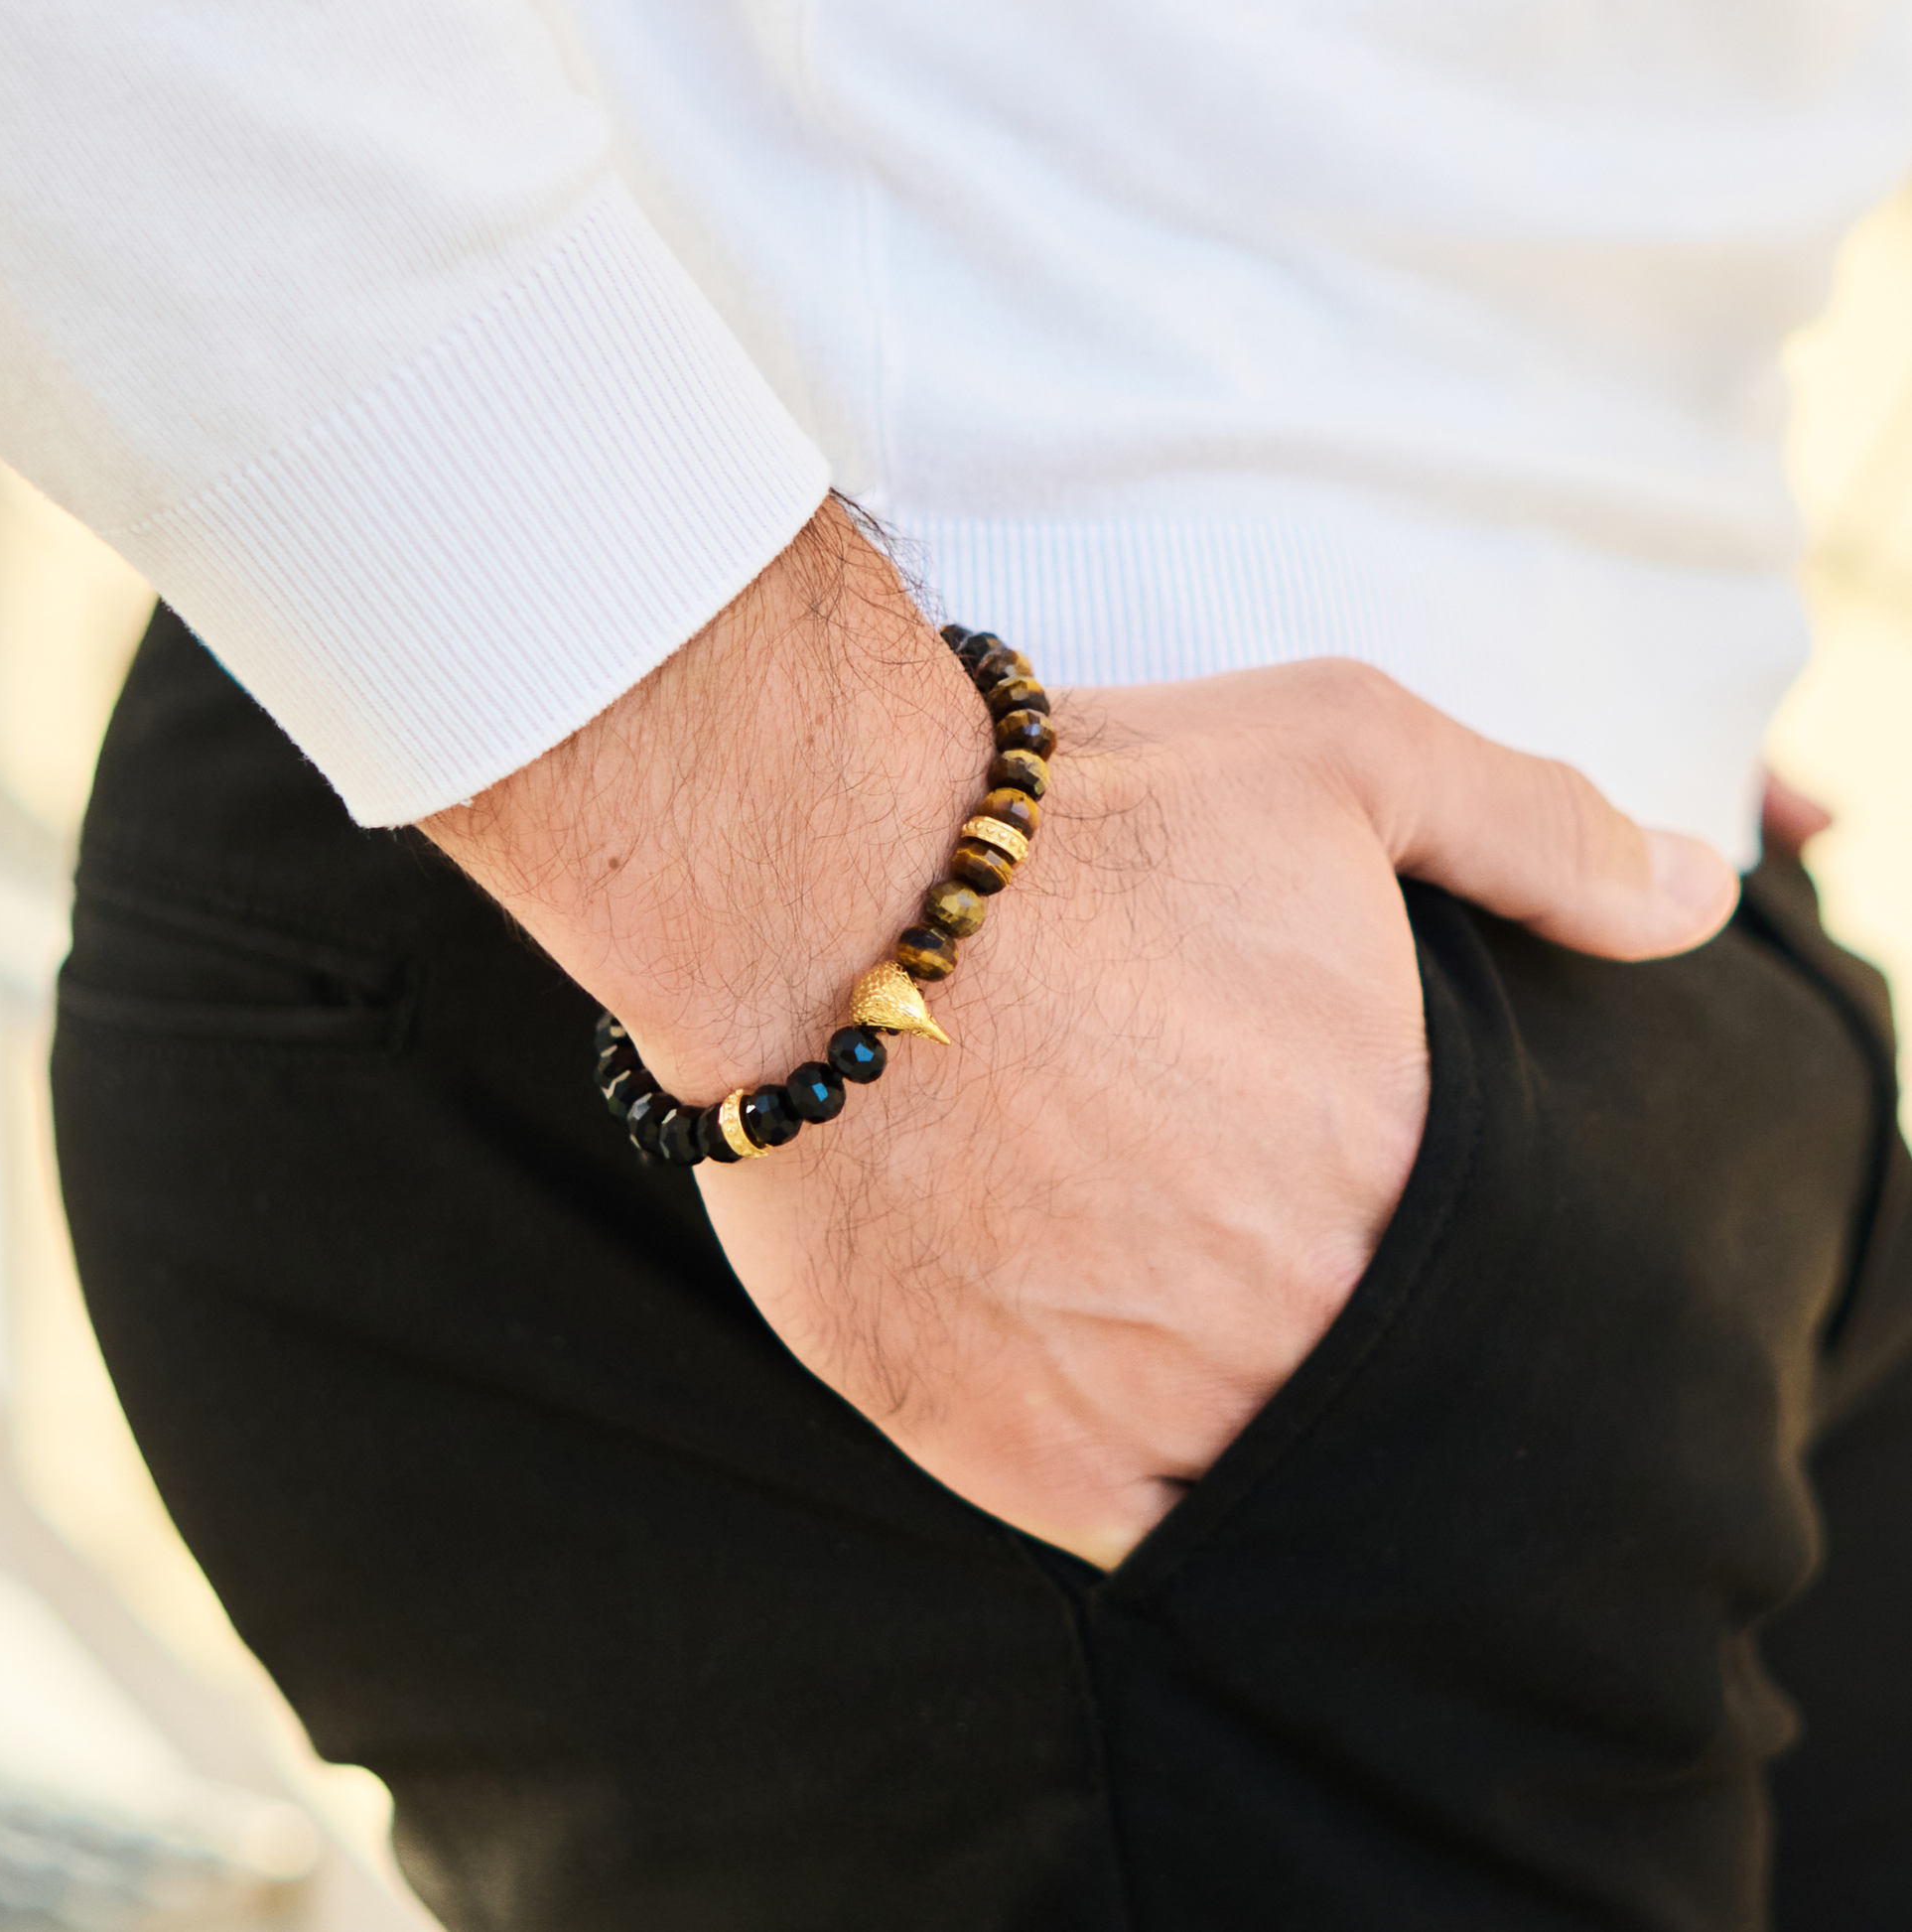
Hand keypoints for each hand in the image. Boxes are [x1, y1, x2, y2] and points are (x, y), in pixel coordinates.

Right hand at [423, 503, 1737, 1567]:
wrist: (827, 892)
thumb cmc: (1083, 819)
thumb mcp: (1346, 755)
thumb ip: (1538, 834)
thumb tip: (1699, 900)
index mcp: (1393, 1171)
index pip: (1477, 1279)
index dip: (1420, 1240)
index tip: (1355, 1193)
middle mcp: (1293, 1313)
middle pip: (1365, 1376)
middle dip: (1327, 1316)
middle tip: (1248, 1244)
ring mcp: (1151, 1402)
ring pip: (1260, 1468)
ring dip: (1241, 1406)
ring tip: (1181, 1316)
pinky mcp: (1008, 1450)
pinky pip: (1133, 1533)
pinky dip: (1145, 1482)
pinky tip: (1116, 1392)